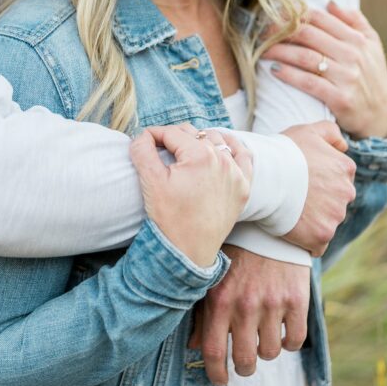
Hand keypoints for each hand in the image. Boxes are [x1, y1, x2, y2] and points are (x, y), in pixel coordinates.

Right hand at [130, 124, 251, 267]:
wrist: (189, 252)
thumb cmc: (169, 218)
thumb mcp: (150, 181)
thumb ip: (143, 150)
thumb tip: (143, 135)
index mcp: (199, 155)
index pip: (172, 132)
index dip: (154, 135)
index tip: (144, 142)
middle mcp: (222, 160)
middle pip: (193, 133)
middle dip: (174, 138)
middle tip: (160, 151)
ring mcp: (236, 173)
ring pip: (216, 139)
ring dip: (199, 140)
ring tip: (185, 151)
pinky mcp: (243, 186)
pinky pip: (244, 155)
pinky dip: (233, 146)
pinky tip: (222, 146)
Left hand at [188, 246, 309, 385]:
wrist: (269, 221)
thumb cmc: (235, 251)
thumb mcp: (213, 276)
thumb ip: (202, 311)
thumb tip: (193, 346)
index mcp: (219, 298)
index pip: (214, 351)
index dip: (216, 373)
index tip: (219, 379)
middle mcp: (245, 303)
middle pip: (245, 359)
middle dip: (243, 367)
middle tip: (244, 362)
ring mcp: (272, 302)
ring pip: (270, 353)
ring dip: (265, 350)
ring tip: (262, 334)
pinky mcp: (297, 299)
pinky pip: (295, 341)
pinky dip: (289, 342)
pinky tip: (281, 328)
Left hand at [266, 2, 386, 138]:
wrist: (382, 116)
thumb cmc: (371, 75)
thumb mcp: (372, 44)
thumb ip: (354, 20)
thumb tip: (330, 2)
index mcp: (356, 39)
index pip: (319, 18)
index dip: (293, 13)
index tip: (273, 14)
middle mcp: (352, 55)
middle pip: (308, 35)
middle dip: (280, 31)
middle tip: (261, 32)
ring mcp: (347, 77)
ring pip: (305, 57)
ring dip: (279, 51)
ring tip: (262, 50)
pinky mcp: (340, 99)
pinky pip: (308, 82)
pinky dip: (289, 75)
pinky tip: (274, 70)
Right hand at [282, 120, 355, 255]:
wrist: (264, 176)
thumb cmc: (283, 152)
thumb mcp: (308, 130)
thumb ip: (331, 133)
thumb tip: (344, 146)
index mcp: (345, 168)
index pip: (340, 178)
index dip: (320, 179)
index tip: (303, 179)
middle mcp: (346, 193)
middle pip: (336, 201)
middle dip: (320, 200)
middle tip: (296, 194)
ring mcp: (335, 216)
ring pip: (328, 221)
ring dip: (313, 218)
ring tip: (291, 209)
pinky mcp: (322, 236)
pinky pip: (318, 243)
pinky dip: (308, 240)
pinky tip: (293, 228)